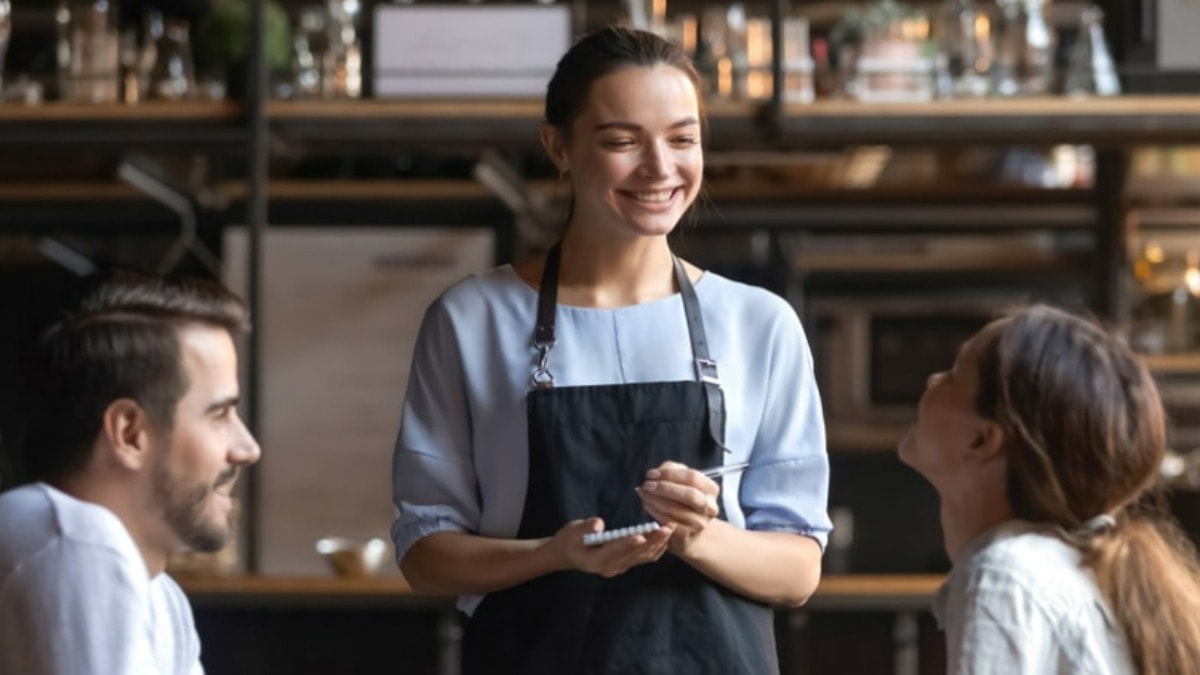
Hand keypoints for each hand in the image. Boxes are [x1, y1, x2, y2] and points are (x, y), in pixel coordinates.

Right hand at [545, 518, 674, 577]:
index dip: (628, 543)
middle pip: (634, 554)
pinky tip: (665, 537)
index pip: (615, 551)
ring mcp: (620, 568)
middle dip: (652, 540)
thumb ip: (585, 528)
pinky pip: (644, 558)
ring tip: (670, 528)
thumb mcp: (572, 531)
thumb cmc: (569, 540)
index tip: (642, 534)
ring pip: (643, 557)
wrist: (567, 554)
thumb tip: (598, 524)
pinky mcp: (626, 564)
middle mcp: (611, 568)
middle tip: (666, 527)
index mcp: (596, 561)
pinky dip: (656, 548)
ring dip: (658, 543)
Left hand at [636, 461, 720, 553]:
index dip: (670, 474)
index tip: (651, 474)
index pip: (693, 477)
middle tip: (647, 485)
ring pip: (676, 509)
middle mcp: (709, 507)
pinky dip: (654, 511)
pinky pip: (668, 521)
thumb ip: (671, 471)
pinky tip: (647, 504)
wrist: (688, 528)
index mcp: (711, 489)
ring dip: (655, 500)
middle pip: (689, 495)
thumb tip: (656, 474)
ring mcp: (699, 523)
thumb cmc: (682, 498)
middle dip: (665, 488)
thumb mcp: (681, 481)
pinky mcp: (686, 535)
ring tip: (643, 494)